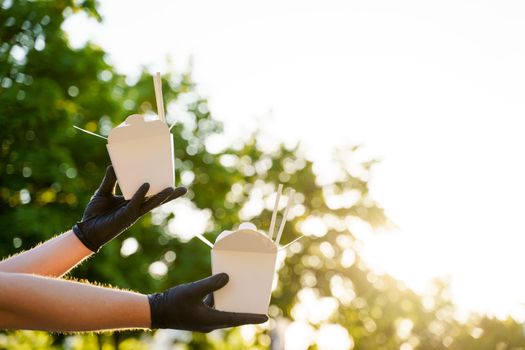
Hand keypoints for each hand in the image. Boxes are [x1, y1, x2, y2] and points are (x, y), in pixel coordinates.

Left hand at [72, 166, 186, 251]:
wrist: (86, 229)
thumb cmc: (95, 213)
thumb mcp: (103, 192)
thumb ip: (109, 179)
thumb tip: (113, 164)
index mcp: (134, 201)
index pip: (151, 194)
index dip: (160, 187)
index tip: (170, 179)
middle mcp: (136, 207)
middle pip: (157, 200)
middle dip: (171, 195)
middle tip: (184, 189)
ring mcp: (133, 212)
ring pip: (151, 204)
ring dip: (162, 196)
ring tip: (173, 188)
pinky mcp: (126, 216)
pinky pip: (136, 203)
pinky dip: (141, 194)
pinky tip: (146, 186)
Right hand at [148, 273, 267, 331]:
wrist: (155, 311)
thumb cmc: (172, 302)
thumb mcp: (192, 291)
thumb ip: (210, 284)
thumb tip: (227, 277)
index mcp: (211, 320)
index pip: (236, 319)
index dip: (252, 317)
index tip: (265, 317)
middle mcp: (210, 322)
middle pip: (234, 317)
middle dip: (246, 311)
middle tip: (260, 304)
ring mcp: (205, 319)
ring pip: (225, 311)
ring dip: (234, 304)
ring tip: (245, 293)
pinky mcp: (199, 314)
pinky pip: (216, 307)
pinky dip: (221, 299)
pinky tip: (223, 287)